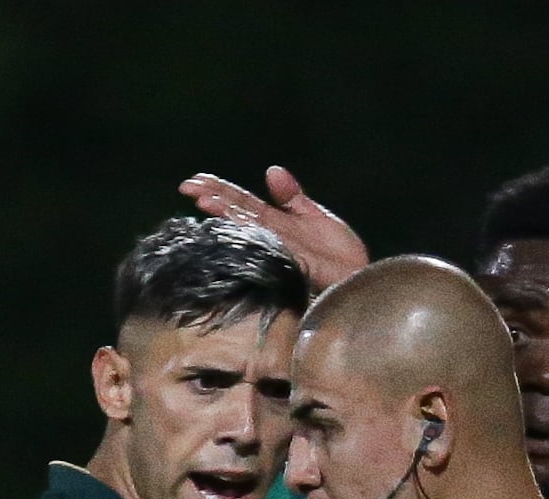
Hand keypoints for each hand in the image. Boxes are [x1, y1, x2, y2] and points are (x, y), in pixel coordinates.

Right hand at [180, 164, 370, 291]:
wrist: (360, 278)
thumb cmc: (339, 255)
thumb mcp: (315, 217)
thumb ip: (292, 197)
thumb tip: (271, 170)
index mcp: (274, 223)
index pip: (241, 202)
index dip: (219, 189)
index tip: (195, 179)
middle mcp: (271, 236)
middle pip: (237, 213)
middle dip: (214, 198)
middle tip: (189, 187)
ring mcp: (280, 250)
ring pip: (248, 230)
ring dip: (226, 215)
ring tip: (205, 202)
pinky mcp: (293, 263)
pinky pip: (270, 247)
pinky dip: (255, 236)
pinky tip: (238, 224)